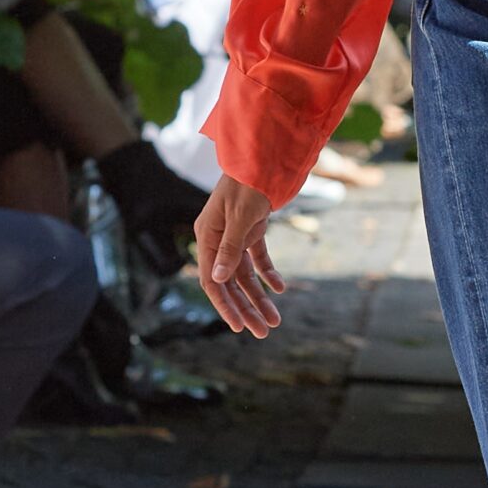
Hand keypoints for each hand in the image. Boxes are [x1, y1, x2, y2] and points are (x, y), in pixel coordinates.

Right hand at [195, 175, 283, 336]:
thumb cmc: (248, 182)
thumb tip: (217, 281)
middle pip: (229, 282)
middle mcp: (217, 239)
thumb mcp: (239, 217)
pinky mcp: (251, 229)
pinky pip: (258, 258)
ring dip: (259, 297)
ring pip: (245, 274)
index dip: (224, 305)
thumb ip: (229, 248)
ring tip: (275, 320)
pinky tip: (281, 288)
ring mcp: (234, 234)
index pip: (211, 280)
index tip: (238, 327)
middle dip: (246, 308)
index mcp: (206, 236)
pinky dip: (269, 273)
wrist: (265, 156)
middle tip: (263, 331)